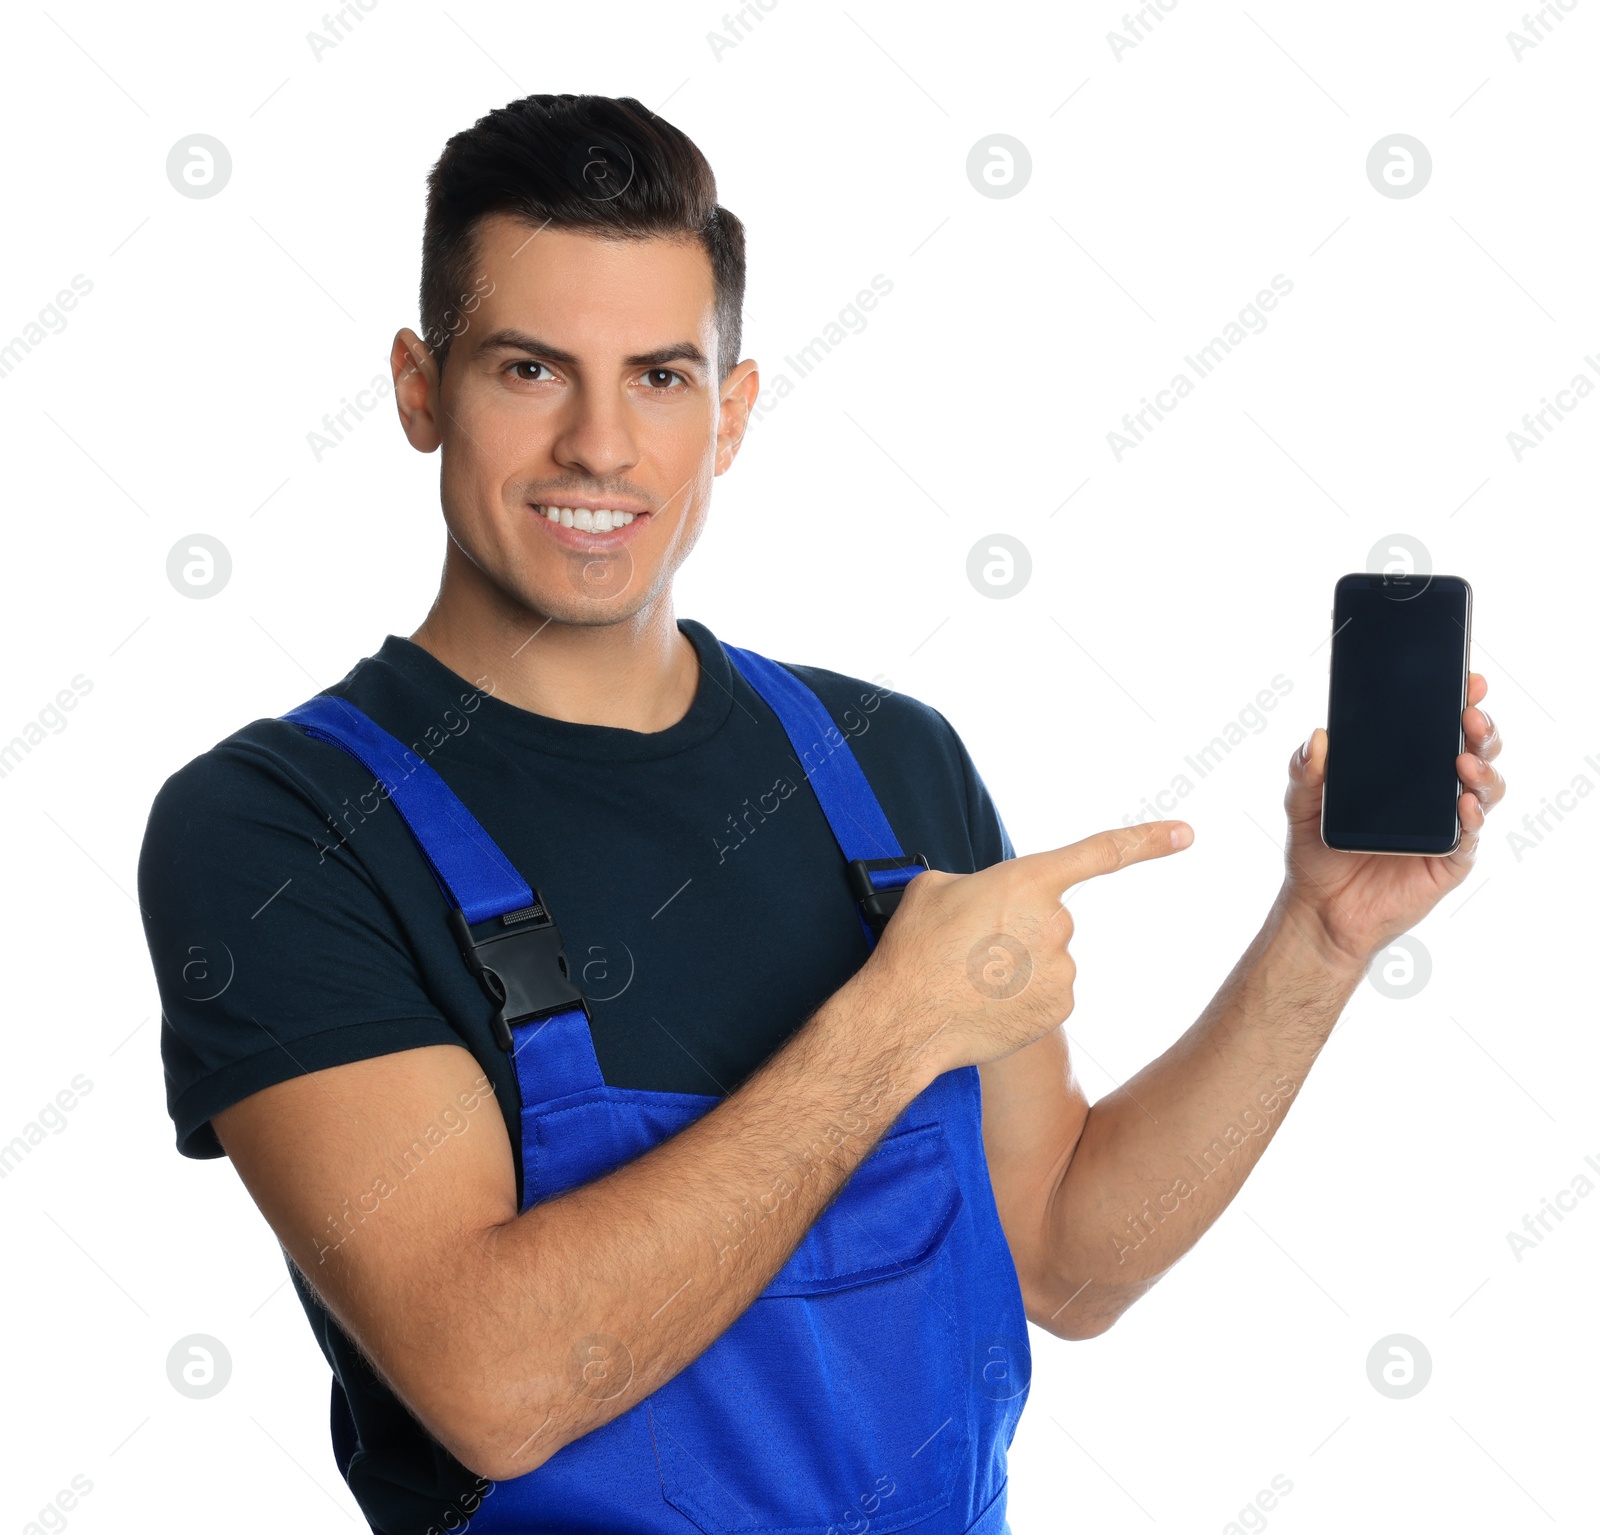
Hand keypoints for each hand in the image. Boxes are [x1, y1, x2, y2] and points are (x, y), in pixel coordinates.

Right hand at [854, 820, 1192, 1074]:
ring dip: (1018, 964)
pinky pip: (1049, 992)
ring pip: (1048, 958)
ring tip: (971, 977)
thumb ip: (974, 883)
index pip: (1102, 852)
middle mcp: (1055, 923)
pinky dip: (1023, 996)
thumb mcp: (933, 889)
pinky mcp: (1060, 1006)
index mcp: (1028, 882)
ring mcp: (1062, 968)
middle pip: (1050, 917)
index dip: (1148, 840)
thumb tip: (983, 899)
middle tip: (972, 947)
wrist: (907, 1018)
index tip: (1185, 833)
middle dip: (1018, 929)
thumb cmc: (915, 952)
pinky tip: (987, 1001)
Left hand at [1278, 673, 1504, 971]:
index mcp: (1405, 769)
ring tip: (1464, 758)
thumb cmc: (1316, 852)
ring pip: (1485, 788)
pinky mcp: (1449, 859)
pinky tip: (1464, 803)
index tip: (1467, 680)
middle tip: (1469, 713)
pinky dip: (1472, 816)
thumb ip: (1305, 772)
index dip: (1459, 702)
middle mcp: (1433, 791)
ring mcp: (1446, 824)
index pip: (1440, 728)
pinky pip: (1470, 834)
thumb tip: (1318, 737)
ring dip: (1483, 768)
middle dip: (1480, 727)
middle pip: (1475, 749)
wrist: (1319, 909)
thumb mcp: (1302, 805)